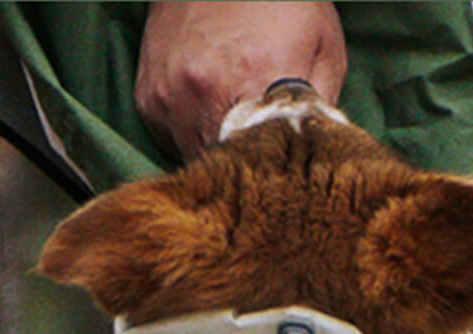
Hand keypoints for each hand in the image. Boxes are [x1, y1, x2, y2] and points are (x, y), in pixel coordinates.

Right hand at [135, 1, 346, 159]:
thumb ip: (323, 107)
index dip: (273, 176)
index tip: (282, 177)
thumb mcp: (322, 46)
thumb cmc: (279, 2)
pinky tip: (206, 108)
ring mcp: (171, 99)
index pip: (263, 164)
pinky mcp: (149, 101)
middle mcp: (204, 95)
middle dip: (244, 167)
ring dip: (215, 152)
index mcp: (255, 84)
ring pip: (194, 159)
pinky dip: (190, 135)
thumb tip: (321, 154)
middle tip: (259, 153)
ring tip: (232, 126)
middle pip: (226, 168)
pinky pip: (171, 140)